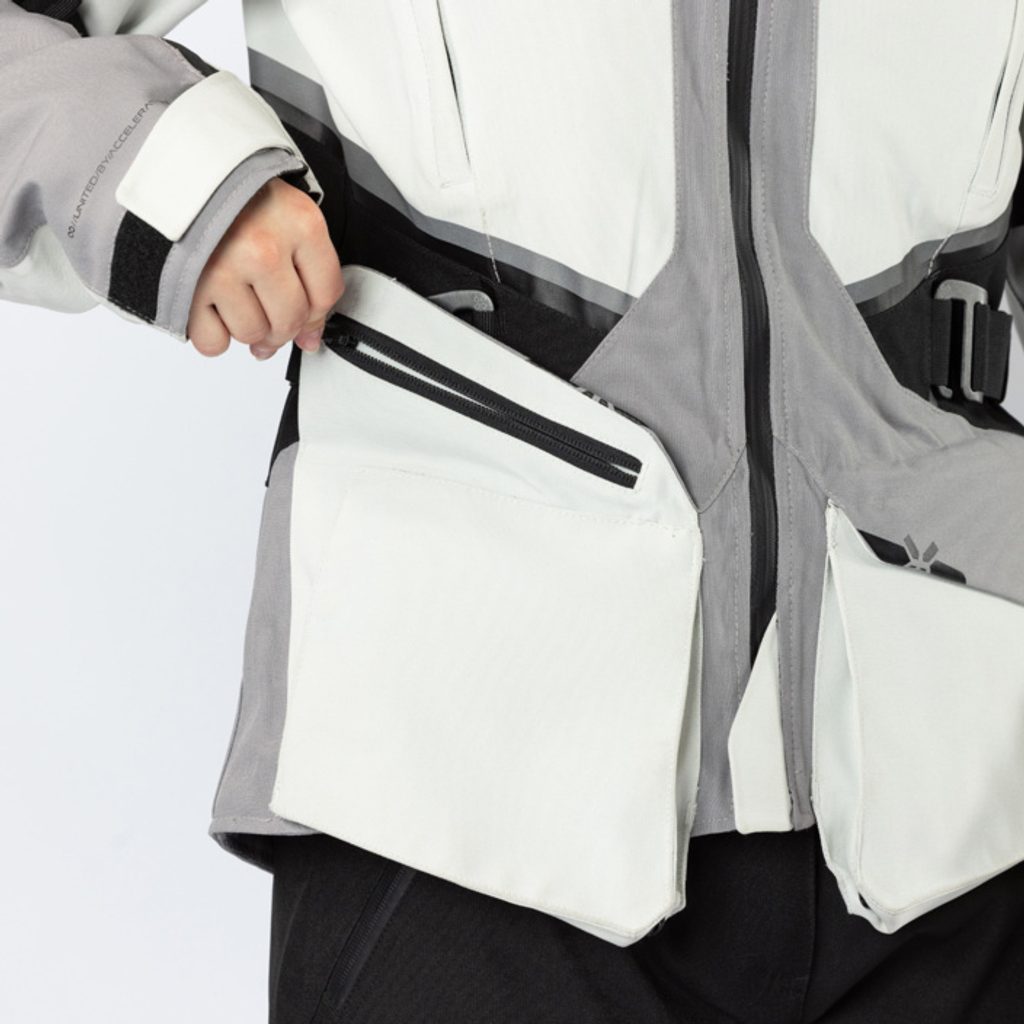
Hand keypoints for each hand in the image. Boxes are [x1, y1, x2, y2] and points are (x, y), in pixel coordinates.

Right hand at [186, 177, 344, 359]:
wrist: (173, 174)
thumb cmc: (235, 197)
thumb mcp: (287, 215)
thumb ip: (310, 274)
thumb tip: (310, 338)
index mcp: (299, 223)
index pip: (326, 295)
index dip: (316, 313)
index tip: (305, 313)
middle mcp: (263, 247)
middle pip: (289, 321)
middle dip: (280, 325)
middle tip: (266, 309)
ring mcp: (223, 269)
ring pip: (252, 334)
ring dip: (246, 327)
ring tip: (235, 296)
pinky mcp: (187, 289)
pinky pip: (213, 342)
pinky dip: (212, 333)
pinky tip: (211, 304)